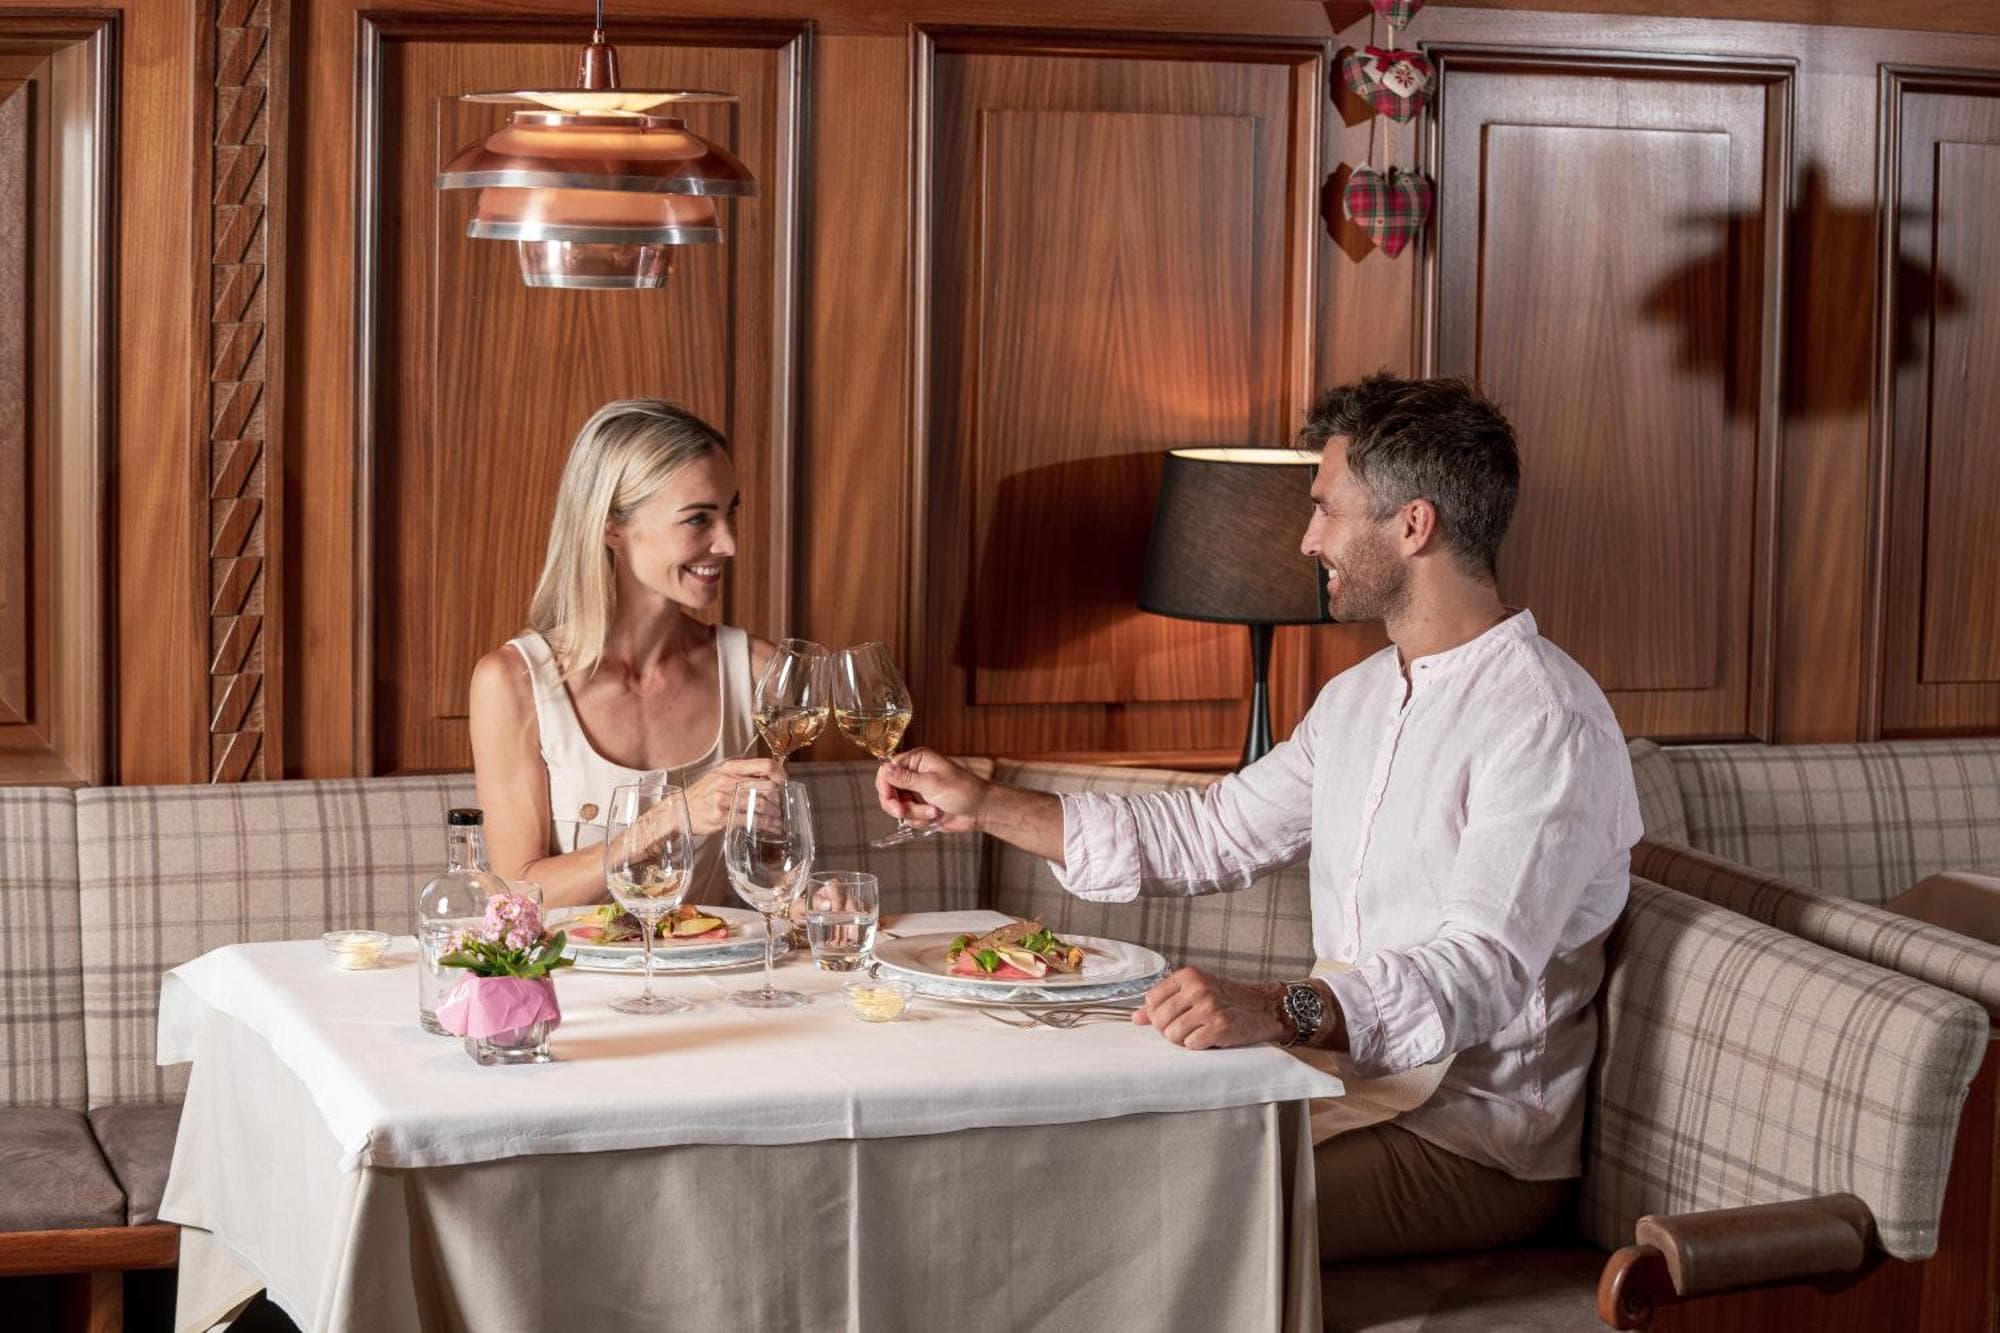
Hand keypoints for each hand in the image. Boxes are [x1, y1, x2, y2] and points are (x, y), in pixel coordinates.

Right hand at [683, 757, 787, 835]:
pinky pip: (750, 820)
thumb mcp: (720, 775)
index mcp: (731, 767)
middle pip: (766, 786)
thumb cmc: (702, 794)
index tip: (785, 784)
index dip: (780, 774)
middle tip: (782, 807)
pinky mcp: (721, 816)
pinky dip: (766, 825)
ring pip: (760, 804)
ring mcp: (723, 798)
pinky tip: (772, 828)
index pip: (765, 764)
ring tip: (780, 819)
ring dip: (775, 814)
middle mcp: (728, 780)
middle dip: (779, 799)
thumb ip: (741, 775)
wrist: (679, 810)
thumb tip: (769, 778)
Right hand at [875, 748, 985, 833]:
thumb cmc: (962, 791)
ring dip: (914, 813)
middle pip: (888, 790)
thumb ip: (906, 778)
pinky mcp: (920, 807)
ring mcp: (916, 792)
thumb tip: (886, 769)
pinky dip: (920, 820)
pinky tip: (936, 816)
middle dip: (897, 804)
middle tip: (902, 812)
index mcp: (917, 760)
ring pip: (898, 806)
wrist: (979, 810)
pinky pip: (908, 817)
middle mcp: (914, 774)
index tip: (888, 798)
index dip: (884, 785)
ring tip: (934, 812)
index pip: (887, 769)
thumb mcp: (932, 783)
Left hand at [1134, 967, 1286, 1049]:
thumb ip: (1165, 1002)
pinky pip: (1190, 1045)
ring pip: (1172, 1035)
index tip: (1170, 1018)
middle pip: (1159, 1020)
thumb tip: (1136, 1018)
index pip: (1151, 1000)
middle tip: (1186, 1028)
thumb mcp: (1195, 992)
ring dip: (1183, 1040)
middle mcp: (1197, 989)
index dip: (1156, 1015)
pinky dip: (1198, 1046)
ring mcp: (1208, 1007)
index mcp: (1188, 976)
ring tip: (1198, 1032)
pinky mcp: (1219, 1027)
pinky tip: (1209, 1037)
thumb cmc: (1228, 1000)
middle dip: (1168, 1030)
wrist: (1264, 1007)